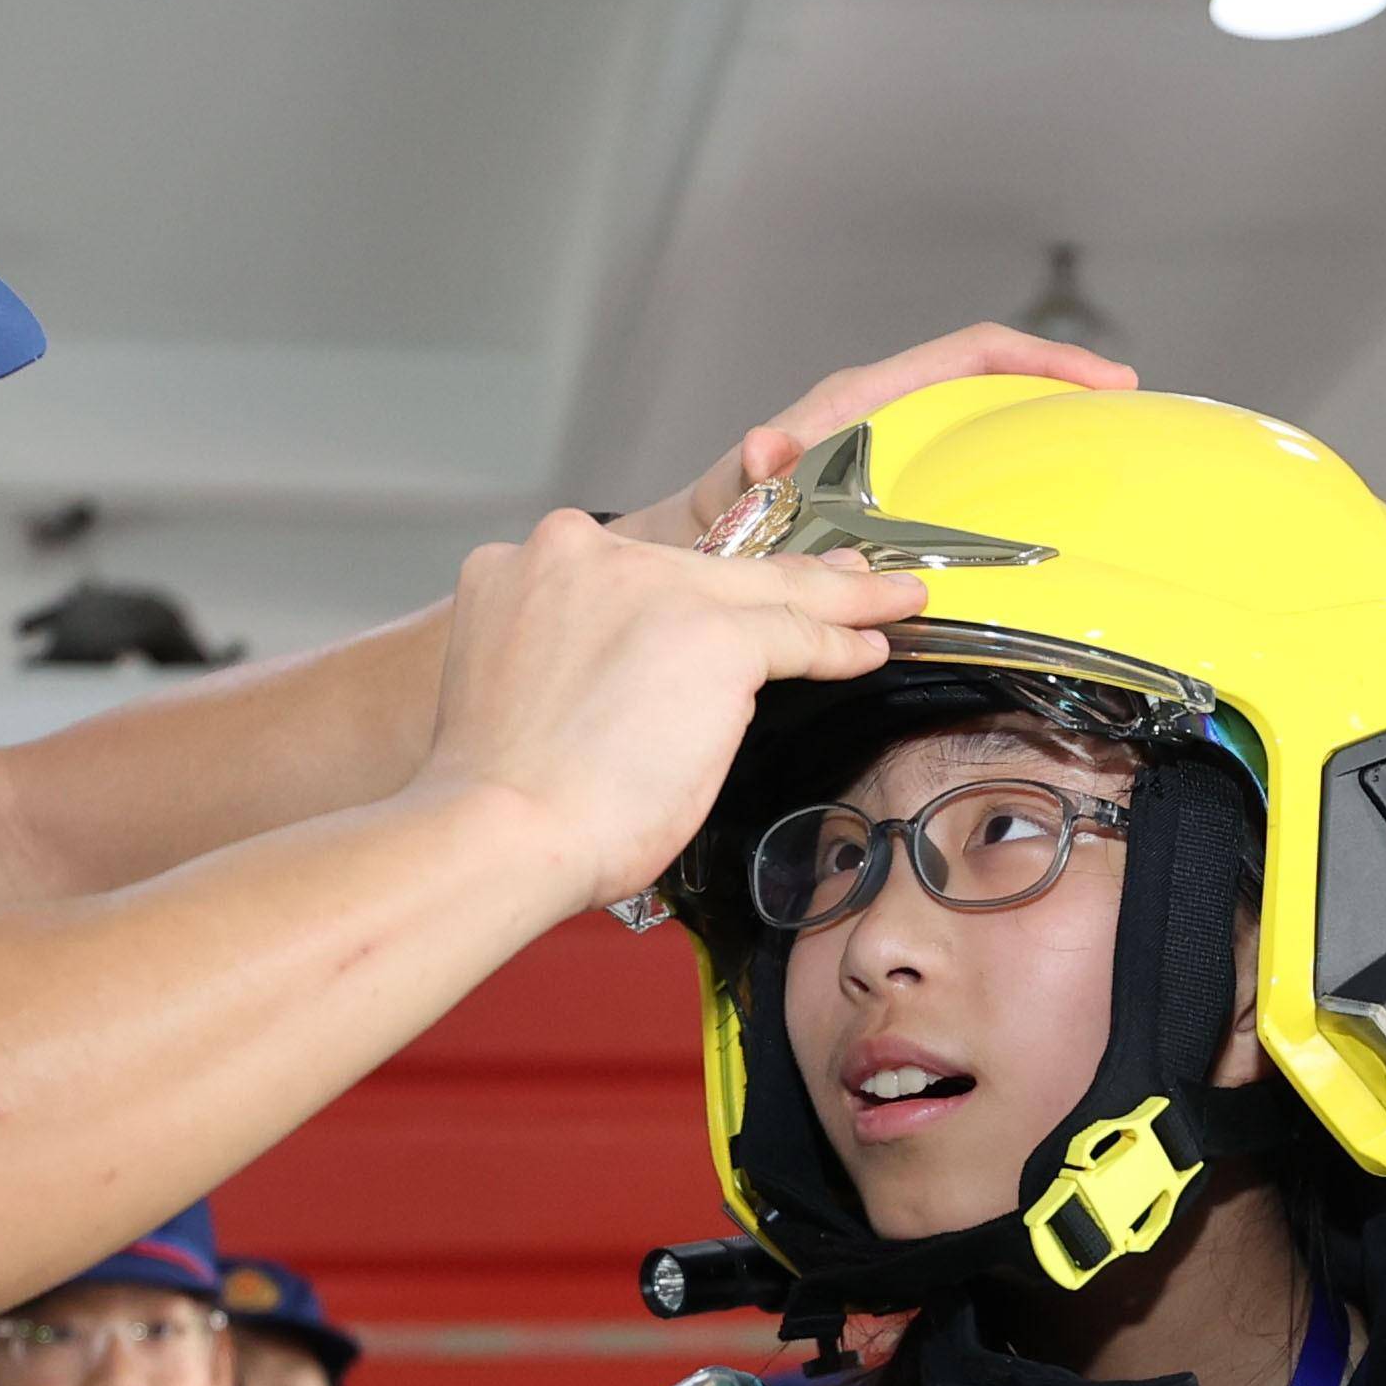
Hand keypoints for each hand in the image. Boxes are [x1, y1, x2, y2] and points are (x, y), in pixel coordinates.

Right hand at [419, 510, 925, 918]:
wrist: (498, 831)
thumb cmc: (503, 803)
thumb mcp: (528, 692)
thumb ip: (581, 662)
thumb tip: (648, 685)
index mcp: (522, 570)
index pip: (636, 575)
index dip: (697, 587)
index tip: (727, 596)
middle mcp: (581, 554)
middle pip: (704, 568)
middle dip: (778, 577)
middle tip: (843, 578)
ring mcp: (649, 586)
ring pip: (763, 587)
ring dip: (835, 598)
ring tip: (887, 601)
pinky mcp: (710, 631)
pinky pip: (796, 633)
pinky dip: (840, 641)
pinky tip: (872, 644)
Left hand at [636, 326, 1139, 547]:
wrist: (676, 558)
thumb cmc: (700, 528)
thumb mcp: (725, 503)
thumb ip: (746, 480)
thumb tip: (770, 445)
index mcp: (857, 405)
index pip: (969, 356)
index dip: (1043, 359)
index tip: (1106, 382)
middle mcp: (881, 419)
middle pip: (992, 381)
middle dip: (1063, 389)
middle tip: (1129, 426)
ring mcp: (890, 455)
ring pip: (983, 428)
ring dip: (1043, 437)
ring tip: (1108, 468)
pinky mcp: (891, 496)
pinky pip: (963, 478)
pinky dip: (1007, 484)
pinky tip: (1042, 524)